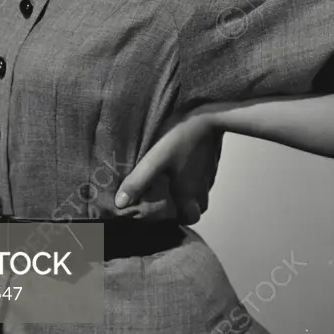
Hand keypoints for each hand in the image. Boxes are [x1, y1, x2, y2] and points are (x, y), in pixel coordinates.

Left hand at [114, 106, 222, 224]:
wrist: (211, 114)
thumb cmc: (182, 137)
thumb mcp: (155, 159)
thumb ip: (138, 181)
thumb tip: (121, 203)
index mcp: (188, 191)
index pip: (190, 218)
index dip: (180, 219)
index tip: (168, 213)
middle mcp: (202, 186)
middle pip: (199, 207)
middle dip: (187, 207)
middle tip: (171, 199)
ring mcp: (210, 172)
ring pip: (202, 191)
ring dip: (191, 192)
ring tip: (175, 182)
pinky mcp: (212, 158)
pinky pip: (205, 175)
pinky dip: (196, 176)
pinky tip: (185, 163)